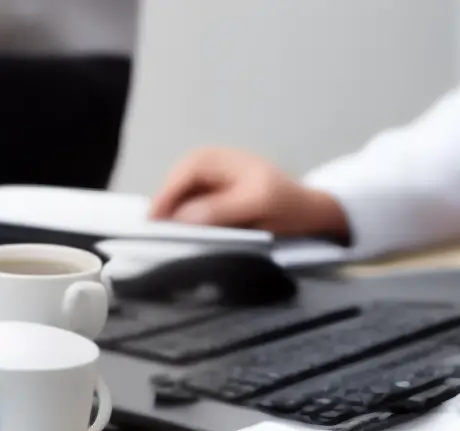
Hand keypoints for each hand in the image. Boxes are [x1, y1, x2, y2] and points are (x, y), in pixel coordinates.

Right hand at [149, 148, 350, 238]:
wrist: (309, 210)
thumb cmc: (287, 203)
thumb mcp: (256, 204)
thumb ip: (219, 209)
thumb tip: (182, 218)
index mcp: (214, 159)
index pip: (178, 179)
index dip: (163, 203)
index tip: (150, 227)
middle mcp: (205, 166)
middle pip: (174, 190)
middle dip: (164, 212)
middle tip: (154, 240)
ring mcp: (208, 182)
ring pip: (180, 201)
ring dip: (174, 220)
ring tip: (167, 243)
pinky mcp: (213, 199)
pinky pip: (191, 209)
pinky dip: (187, 223)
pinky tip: (187, 239)